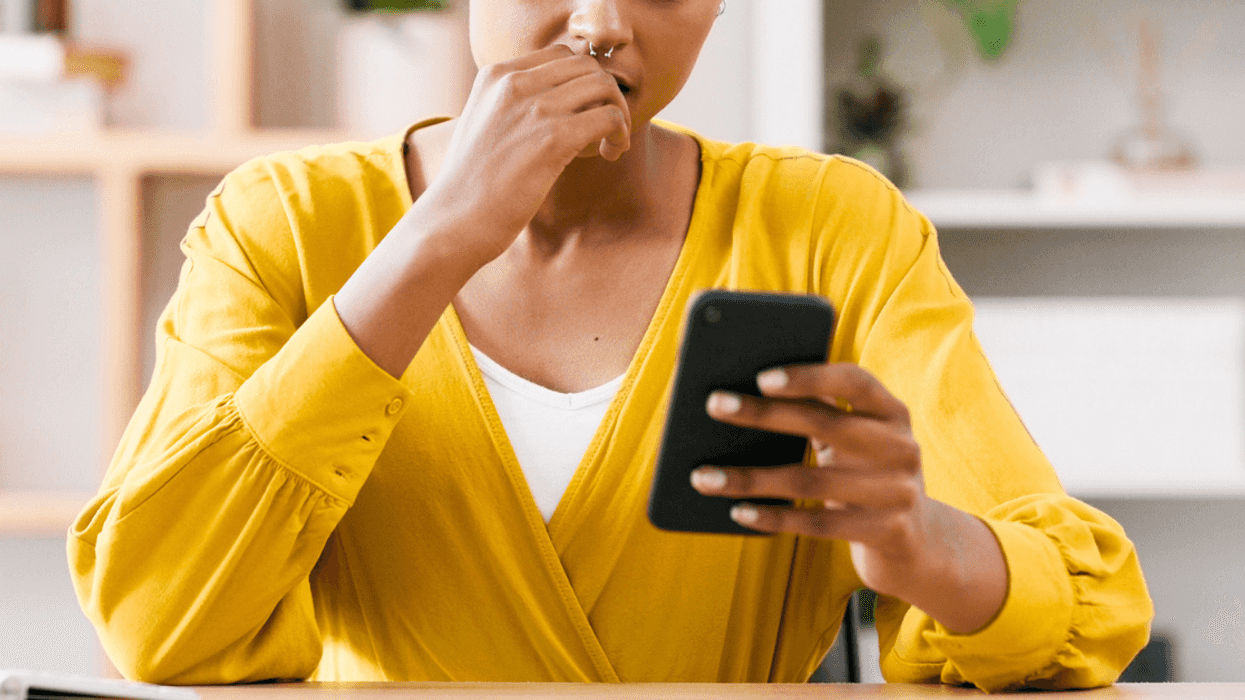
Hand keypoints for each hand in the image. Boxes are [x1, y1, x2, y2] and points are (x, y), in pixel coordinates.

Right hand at [417, 44, 630, 264]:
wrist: (455, 219)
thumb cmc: (472, 183)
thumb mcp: (484, 124)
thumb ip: (515, 104)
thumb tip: (561, 104)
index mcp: (495, 75)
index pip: (560, 55)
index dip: (583, 82)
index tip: (586, 111)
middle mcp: (514, 83)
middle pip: (586, 66)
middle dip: (606, 94)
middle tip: (607, 128)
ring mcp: (534, 109)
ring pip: (603, 86)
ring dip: (618, 112)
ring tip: (612, 142)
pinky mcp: (552, 139)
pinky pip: (608, 118)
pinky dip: (619, 133)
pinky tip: (610, 153)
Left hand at [690, 362, 1007, 633]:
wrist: (915, 544)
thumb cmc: (864, 475)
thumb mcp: (854, 441)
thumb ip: (819, 412)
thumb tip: (742, 395)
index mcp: (892, 412)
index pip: (853, 380)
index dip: (809, 376)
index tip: (762, 376)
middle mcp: (901, 446)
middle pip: (823, 424)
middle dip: (762, 413)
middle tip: (713, 404)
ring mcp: (897, 491)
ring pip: (810, 480)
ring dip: (748, 478)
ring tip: (702, 476)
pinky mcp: (886, 532)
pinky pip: (817, 524)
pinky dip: (773, 516)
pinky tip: (737, 512)